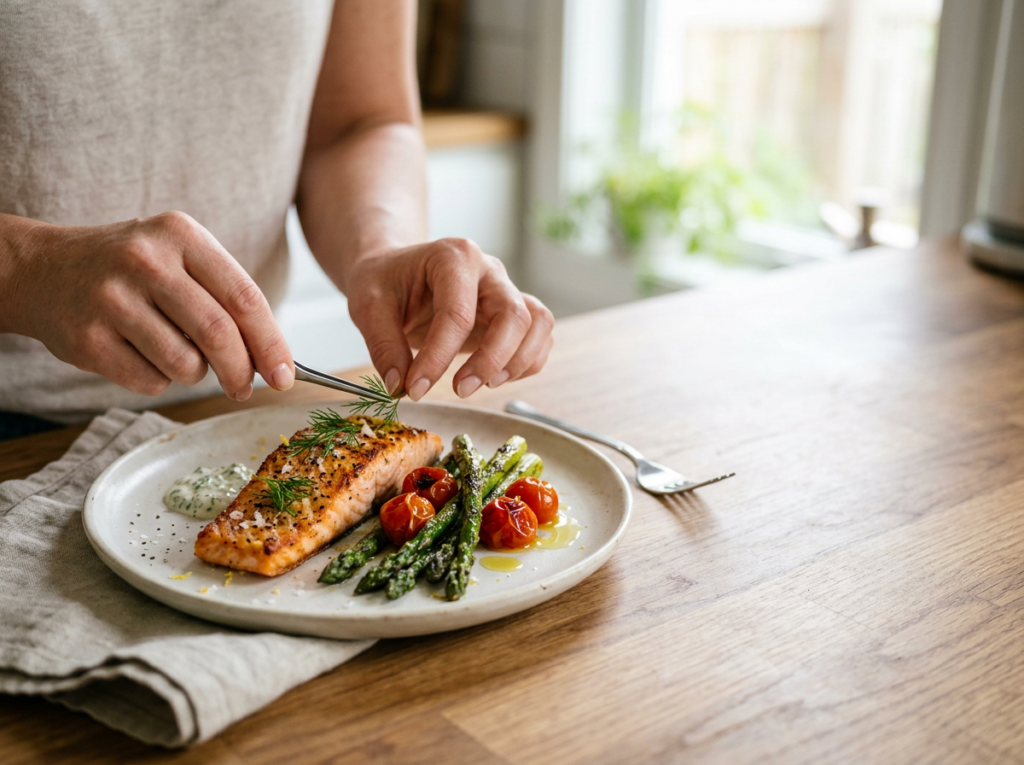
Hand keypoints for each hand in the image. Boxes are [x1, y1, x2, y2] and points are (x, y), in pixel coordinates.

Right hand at [1, 211, 293, 399]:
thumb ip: (226, 298)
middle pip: (218, 334)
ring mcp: (112, 299)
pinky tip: (139, 355)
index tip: (285, 375)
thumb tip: (274, 360)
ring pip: (185, 363)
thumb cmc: (132, 270)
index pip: (245, 298)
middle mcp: (145, 261)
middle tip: (245, 389)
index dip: (272, 343)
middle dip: (241, 371)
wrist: (43, 269)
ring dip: (194, 374)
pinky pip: (149, 381)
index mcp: (181, 235)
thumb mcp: (180, 258)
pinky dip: (158, 380)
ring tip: (177, 354)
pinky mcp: (87, 338)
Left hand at [344, 238, 553, 399]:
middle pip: (514, 315)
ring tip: (486, 385)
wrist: (395, 272)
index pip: (457, 313)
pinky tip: (495, 378)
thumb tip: (400, 386)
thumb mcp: (368, 305)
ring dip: (519, 361)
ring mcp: (506, 291)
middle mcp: (489, 270)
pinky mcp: (513, 314)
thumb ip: (384, 345)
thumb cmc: (385, 282)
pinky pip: (539, 338)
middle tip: (460, 390)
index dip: (439, 357)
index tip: (416, 388)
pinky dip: (526, 363)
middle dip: (491, 360)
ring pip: (538, 324)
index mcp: (453, 257)